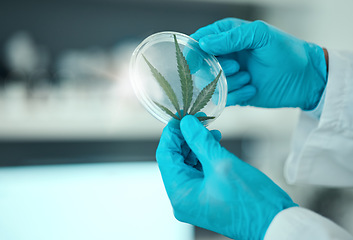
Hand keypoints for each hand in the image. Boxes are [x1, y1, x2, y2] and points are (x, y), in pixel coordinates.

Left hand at [156, 115, 296, 239]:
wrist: (273, 222)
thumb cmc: (251, 200)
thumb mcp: (222, 163)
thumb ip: (200, 140)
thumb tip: (185, 123)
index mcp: (180, 194)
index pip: (165, 156)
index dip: (171, 134)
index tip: (180, 117)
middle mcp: (182, 199)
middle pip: (174, 160)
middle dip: (185, 138)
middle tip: (197, 119)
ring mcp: (193, 199)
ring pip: (186, 165)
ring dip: (195, 146)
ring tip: (210, 130)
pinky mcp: (205, 197)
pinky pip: (197, 172)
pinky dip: (203, 156)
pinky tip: (213, 143)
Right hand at [191, 18, 327, 109]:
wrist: (304, 79)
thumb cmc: (286, 51)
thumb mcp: (260, 35)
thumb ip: (231, 37)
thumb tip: (204, 43)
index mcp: (227, 36)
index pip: (200, 40)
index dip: (195, 51)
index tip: (196, 60)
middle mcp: (225, 55)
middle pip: (202, 65)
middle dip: (218, 68)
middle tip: (237, 66)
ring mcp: (228, 76)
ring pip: (211, 83)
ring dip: (230, 82)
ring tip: (249, 77)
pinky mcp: (234, 94)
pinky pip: (223, 98)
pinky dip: (237, 95)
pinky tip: (252, 88)